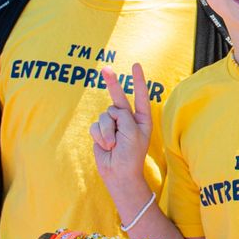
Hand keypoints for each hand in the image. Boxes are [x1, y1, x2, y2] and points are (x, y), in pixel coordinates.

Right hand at [90, 64, 152, 197]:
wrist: (119, 174)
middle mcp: (128, 119)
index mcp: (142, 119)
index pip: (140, 96)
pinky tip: (106, 146)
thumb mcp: (133, 132)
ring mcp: (113, 125)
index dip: (138, 80)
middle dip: (112, 83)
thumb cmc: (131, 155)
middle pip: (119, 97)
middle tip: (106, 68)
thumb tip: (111, 111)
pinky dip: (100, 136)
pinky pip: (96, 126)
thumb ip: (124, 116)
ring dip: (107, 131)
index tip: (135, 65)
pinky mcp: (101, 132)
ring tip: (113, 144)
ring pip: (105, 116)